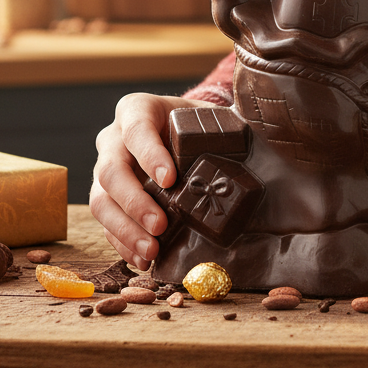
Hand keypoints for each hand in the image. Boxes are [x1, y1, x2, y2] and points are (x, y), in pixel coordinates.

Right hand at [89, 93, 215, 269]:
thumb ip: (229, 125)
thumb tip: (267, 149)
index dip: (149, 155)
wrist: (185, 134)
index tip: (171, 179)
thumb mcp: (211, 116)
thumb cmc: (199, 125)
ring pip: (101, 201)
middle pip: (110, 169)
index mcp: (137, 109)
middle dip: (134, 201)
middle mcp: (113, 138)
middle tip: (160, 225)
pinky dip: (123, 243)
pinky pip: (105, 224)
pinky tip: (144, 258)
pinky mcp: (107, 198)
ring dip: (125, 229)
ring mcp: (105, 169)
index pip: (136, 129)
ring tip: (151, 250)